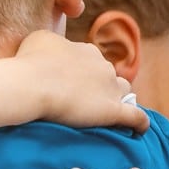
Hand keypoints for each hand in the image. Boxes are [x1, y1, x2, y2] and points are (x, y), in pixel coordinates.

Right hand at [17, 30, 145, 131]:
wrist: (32, 85)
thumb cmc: (29, 63)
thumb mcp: (39, 39)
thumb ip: (52, 42)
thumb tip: (49, 51)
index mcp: (86, 51)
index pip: (91, 62)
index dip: (83, 75)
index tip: (70, 87)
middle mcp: (103, 65)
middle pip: (109, 76)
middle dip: (100, 87)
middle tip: (84, 103)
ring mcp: (110, 88)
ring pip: (124, 92)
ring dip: (118, 100)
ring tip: (109, 116)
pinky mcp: (112, 110)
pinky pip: (135, 116)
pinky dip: (139, 122)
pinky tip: (140, 130)